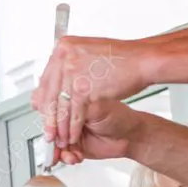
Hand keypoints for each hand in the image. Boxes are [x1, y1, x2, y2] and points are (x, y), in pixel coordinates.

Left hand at [32, 35, 147, 148]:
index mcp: (63, 48)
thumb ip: (69, 68)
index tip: (43, 113)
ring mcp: (74, 73)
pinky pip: (75, 114)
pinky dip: (73, 129)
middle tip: (48, 132)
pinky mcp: (85, 88)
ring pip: (61, 107)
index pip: (45, 81)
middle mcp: (66, 58)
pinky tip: (72, 136)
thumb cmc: (122, 60)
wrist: (145, 61)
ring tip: (60, 139)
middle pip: (49, 95)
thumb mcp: (88, 56)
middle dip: (49, 118)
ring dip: (60, 127)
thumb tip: (54, 84)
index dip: (44, 102)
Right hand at [52, 100, 145, 165]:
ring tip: (68, 154)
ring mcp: (69, 133)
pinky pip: (62, 154)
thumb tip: (60, 110)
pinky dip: (66, 158)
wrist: (130, 136)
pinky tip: (73, 157)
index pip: (52, 110)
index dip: (49, 120)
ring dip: (58, 151)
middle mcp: (69, 117)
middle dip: (51, 138)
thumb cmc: (119, 117)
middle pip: (49, 127)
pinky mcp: (73, 147)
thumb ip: (76, 109)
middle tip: (57, 143)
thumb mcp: (96, 108)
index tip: (51, 129)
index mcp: (72, 102)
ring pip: (54, 143)